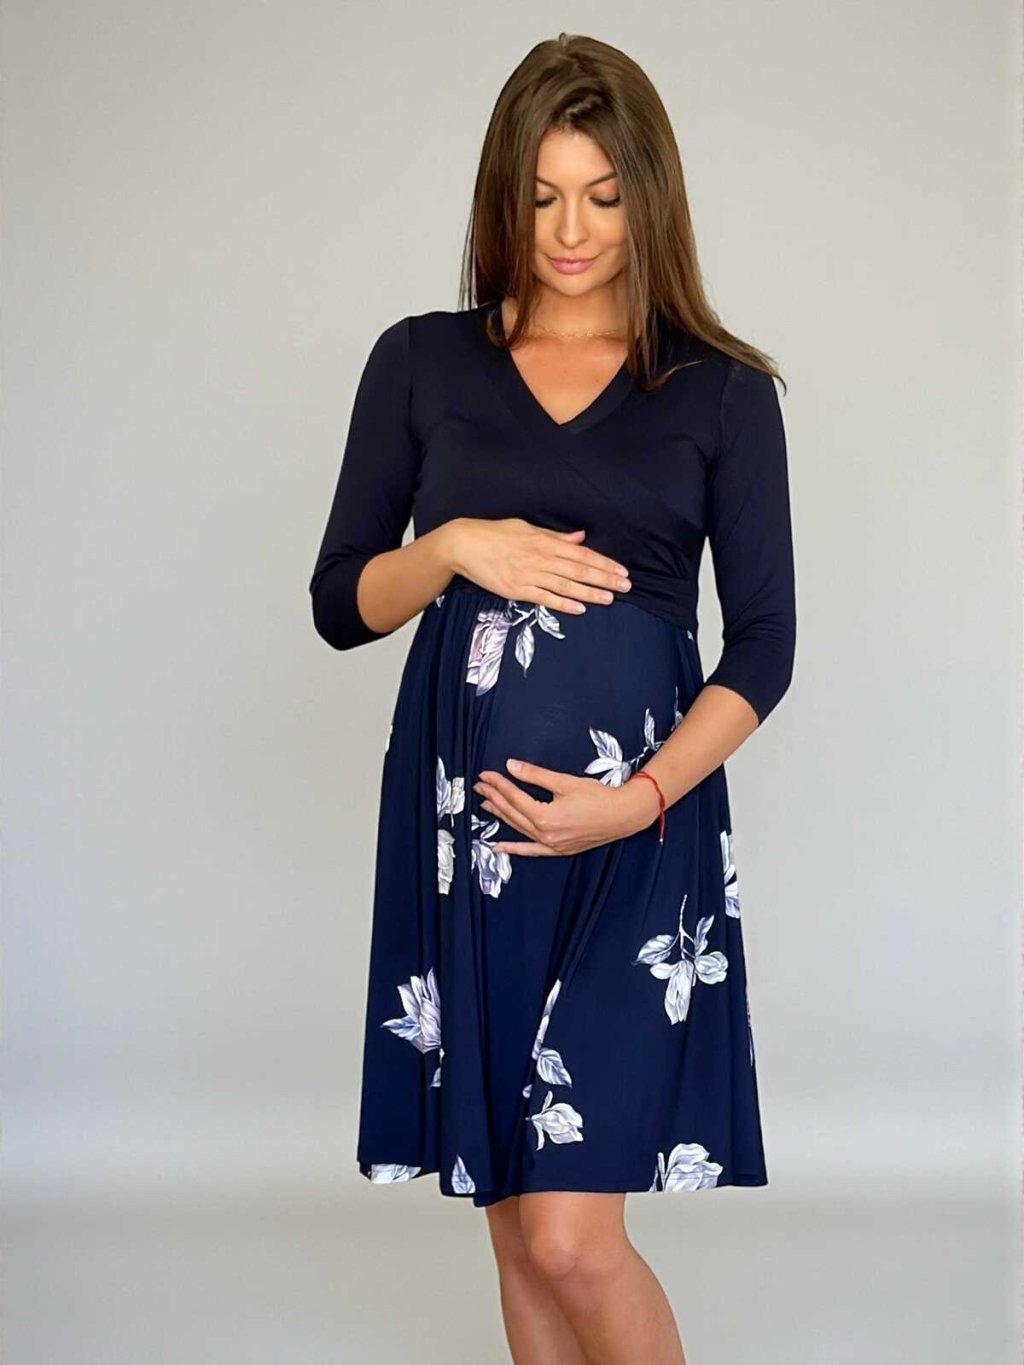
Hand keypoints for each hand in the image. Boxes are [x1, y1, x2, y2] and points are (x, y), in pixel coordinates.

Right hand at [442, 517, 631, 614]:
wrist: (463, 544)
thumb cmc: (495, 533)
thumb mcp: (526, 527)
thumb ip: (554, 536)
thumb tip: (580, 537)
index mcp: (544, 542)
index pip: (581, 554)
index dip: (603, 563)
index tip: (621, 571)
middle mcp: (540, 559)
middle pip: (578, 571)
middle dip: (604, 579)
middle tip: (626, 587)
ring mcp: (529, 576)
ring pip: (565, 586)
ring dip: (589, 593)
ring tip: (609, 599)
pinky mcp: (516, 590)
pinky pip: (544, 598)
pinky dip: (563, 604)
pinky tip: (580, 609)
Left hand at [472, 758, 662, 855]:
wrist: (623, 816)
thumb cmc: (598, 797)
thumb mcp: (564, 782)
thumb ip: (535, 775)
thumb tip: (511, 766)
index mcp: (545, 816)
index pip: (514, 798)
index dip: (498, 784)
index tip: (486, 775)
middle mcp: (545, 834)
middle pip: (512, 813)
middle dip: (494, 798)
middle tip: (479, 786)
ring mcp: (551, 845)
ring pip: (518, 829)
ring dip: (501, 816)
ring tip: (485, 805)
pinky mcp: (558, 850)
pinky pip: (531, 850)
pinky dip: (515, 848)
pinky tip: (499, 847)